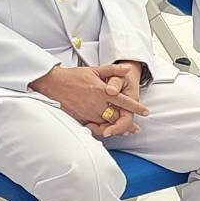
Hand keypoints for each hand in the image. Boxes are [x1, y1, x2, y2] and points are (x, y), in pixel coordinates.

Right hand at [30, 65, 147, 133]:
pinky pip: (93, 127)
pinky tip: (105, 130)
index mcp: (102, 91)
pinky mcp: (80, 118)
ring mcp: (88, 113)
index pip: (124, 101)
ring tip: (123, 132)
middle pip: (117, 117)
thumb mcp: (95, 70)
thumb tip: (128, 68)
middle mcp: (97, 104)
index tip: (145, 112)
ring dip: (116, 128)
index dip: (136, 107)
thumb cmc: (74, 76)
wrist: (54, 84)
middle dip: (127, 123)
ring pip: (106, 124)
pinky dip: (101, 129)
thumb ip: (113, 70)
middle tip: (135, 128)